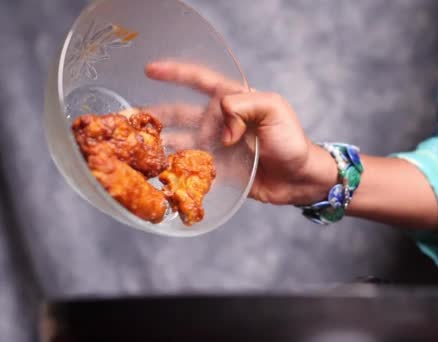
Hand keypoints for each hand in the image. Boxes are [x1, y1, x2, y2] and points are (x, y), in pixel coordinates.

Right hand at [145, 61, 335, 204]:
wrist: (298, 178)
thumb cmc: (291, 140)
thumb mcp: (274, 110)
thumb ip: (244, 106)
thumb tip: (220, 126)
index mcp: (235, 100)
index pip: (201, 81)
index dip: (176, 73)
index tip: (150, 70)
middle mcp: (222, 121)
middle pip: (182, 112)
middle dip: (159, 112)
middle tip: (134, 118)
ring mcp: (218, 145)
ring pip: (182, 138)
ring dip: (162, 139)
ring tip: (140, 144)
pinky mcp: (218, 168)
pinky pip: (191, 163)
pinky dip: (175, 164)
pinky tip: (158, 166)